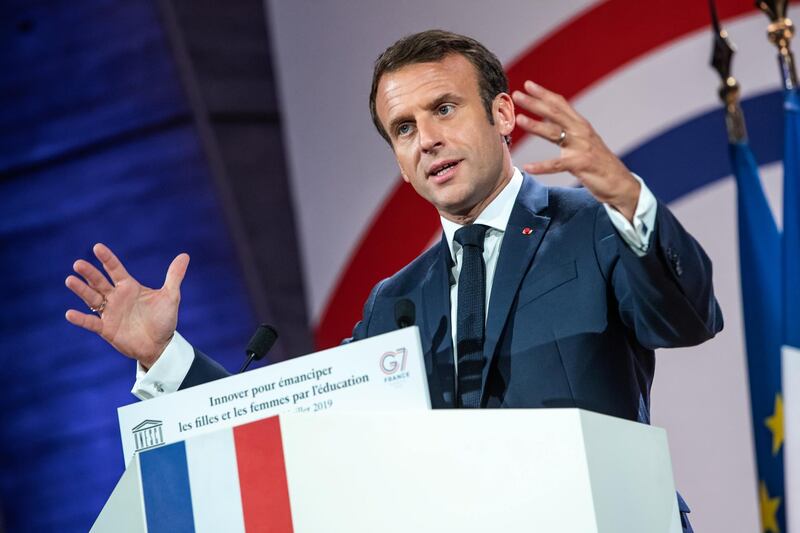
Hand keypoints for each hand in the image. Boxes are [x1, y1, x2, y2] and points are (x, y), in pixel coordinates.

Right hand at [65, 243, 188, 368]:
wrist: (160, 345)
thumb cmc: (164, 319)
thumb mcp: (171, 296)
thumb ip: (174, 276)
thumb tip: (185, 255)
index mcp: (129, 287)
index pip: (115, 269)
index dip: (107, 259)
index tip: (97, 247)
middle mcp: (116, 297)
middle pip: (99, 282)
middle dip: (89, 273)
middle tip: (78, 264)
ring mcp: (109, 312)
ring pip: (92, 298)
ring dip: (81, 290)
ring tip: (70, 280)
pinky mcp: (106, 329)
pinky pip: (91, 323)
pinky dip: (81, 319)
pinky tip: (69, 313)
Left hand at [512, 81, 640, 221]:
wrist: (620, 183)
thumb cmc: (598, 162)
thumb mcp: (583, 140)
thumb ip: (567, 128)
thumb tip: (546, 117)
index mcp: (580, 125)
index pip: (560, 104)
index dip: (544, 93)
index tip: (528, 84)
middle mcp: (581, 132)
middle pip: (555, 113)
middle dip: (535, 103)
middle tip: (517, 94)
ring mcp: (581, 147)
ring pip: (554, 133)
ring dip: (536, 126)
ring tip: (519, 119)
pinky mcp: (581, 165)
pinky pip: (557, 165)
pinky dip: (541, 166)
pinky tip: (527, 167)